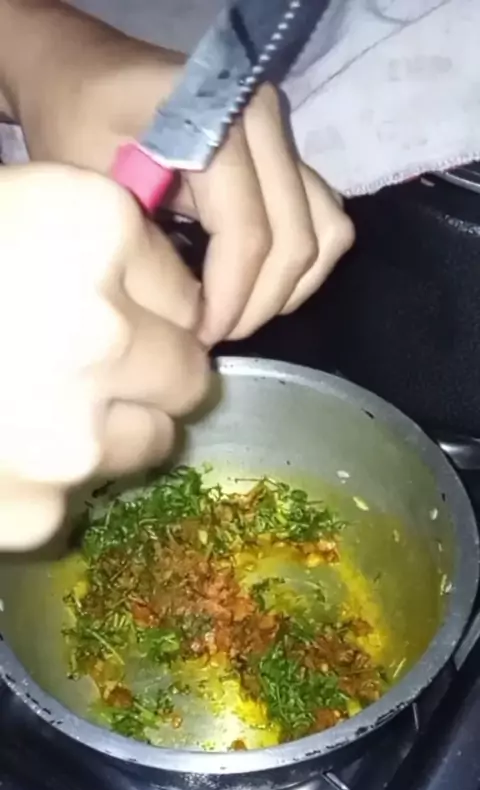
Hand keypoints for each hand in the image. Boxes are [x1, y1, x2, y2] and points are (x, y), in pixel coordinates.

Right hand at [0, 164, 207, 549]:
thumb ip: (87, 250)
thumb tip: (160, 308)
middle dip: (148, 375)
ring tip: (25, 413)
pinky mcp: (39, 511)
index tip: (106, 312)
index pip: (182, 291)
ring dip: (107, 433)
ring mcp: (76, 434)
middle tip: (86, 372)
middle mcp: (105, 333)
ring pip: (147, 445)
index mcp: (92, 228)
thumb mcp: (4, 215)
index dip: (144, 307)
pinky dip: (43, 486)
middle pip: (186, 375)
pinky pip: (75, 501)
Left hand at [10, 2, 354, 344]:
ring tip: (235, 314)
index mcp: (216, 121)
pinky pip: (323, 223)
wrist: (85, 76)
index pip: (249, 234)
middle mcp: (265, 122)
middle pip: (297, 240)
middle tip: (213, 335)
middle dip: (259, 304)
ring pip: (326, 234)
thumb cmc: (78, 126)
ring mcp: (284, 135)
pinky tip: (253, 287)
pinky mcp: (291, 155)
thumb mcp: (95, 188)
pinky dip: (297, 267)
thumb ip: (149, 247)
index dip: (230, 299)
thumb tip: (196, 315)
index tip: (197, 337)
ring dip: (286, 289)